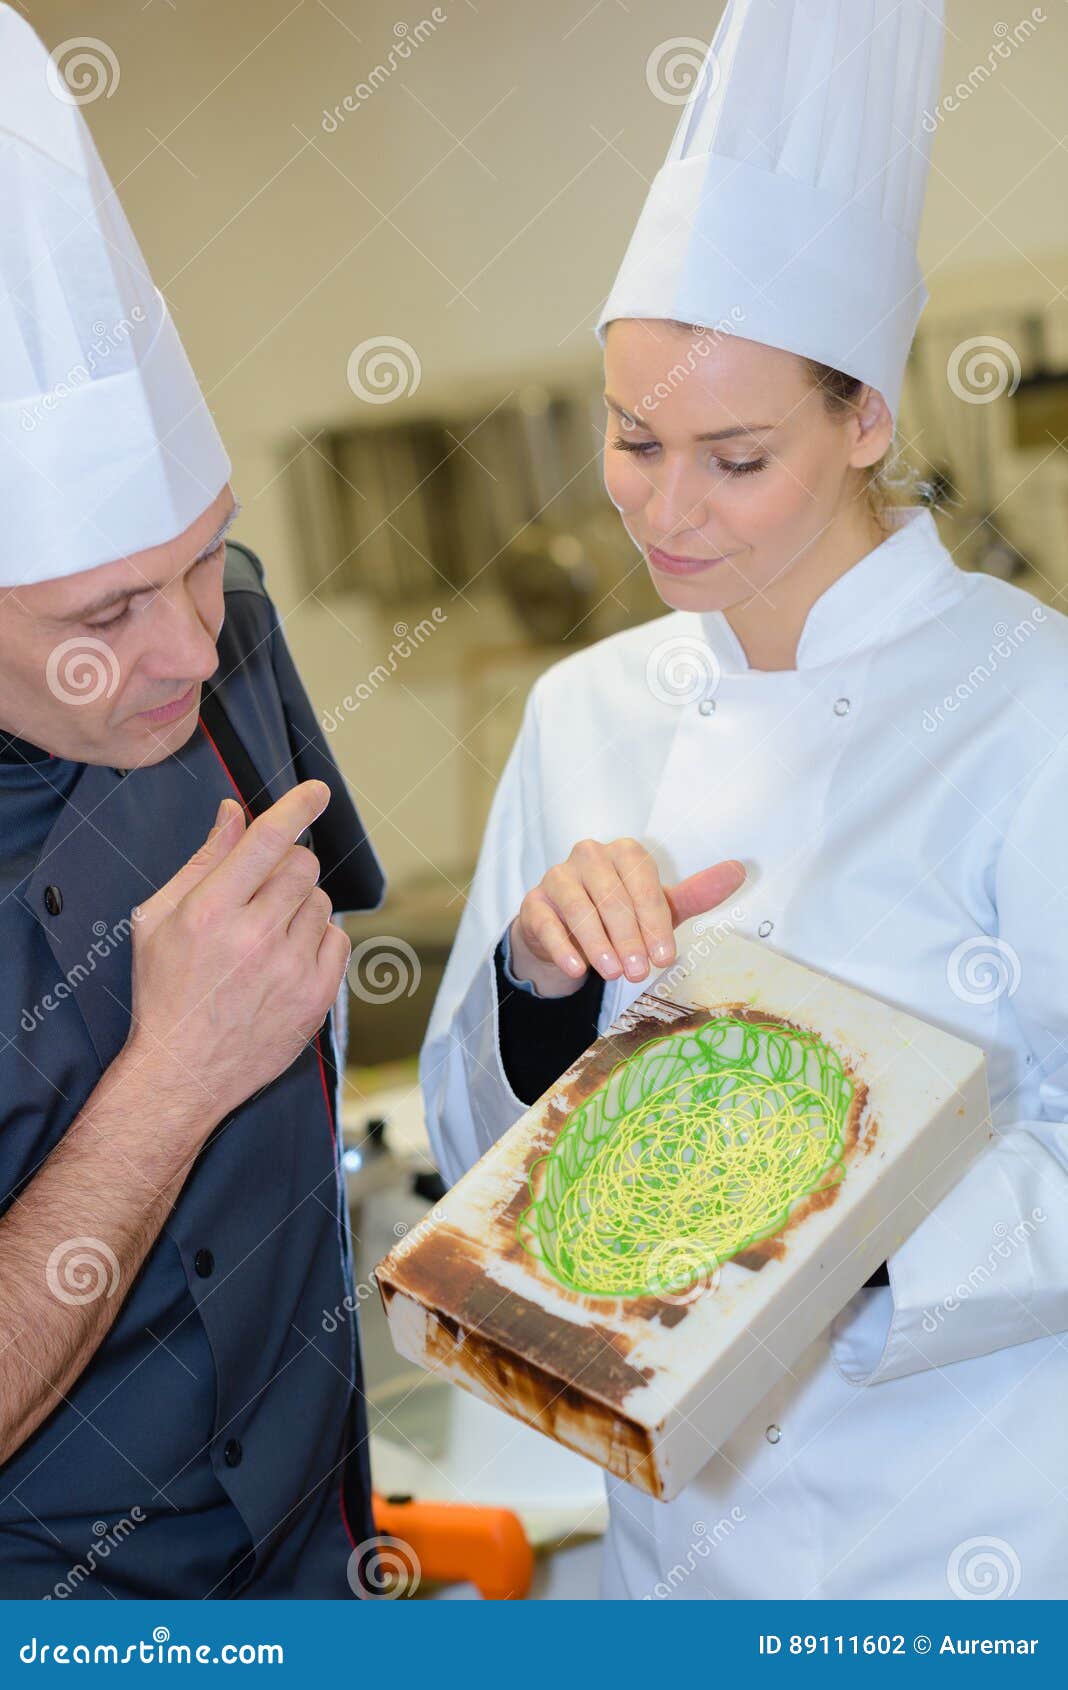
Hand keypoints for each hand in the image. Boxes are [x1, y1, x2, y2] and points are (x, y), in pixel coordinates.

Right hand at [123, 781, 351, 1136]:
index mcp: (210, 912)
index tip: (316, 791)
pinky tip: (286, 960)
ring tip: (266, 937)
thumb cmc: (165, 991)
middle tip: (263, 893)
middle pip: (302, 866)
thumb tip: (234, 813)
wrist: (183, 1070)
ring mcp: (290, 969)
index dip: (296, 807)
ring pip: (321, 902)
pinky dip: (317, 941)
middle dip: (286, 867)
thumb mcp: (159, 919)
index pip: (267, 841)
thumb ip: (203, 861)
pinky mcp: (315, 996)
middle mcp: (254, 937)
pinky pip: (338, 939)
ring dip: (299, 907)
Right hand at [508, 837, 746, 998]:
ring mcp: (557, 878)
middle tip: (638, 971)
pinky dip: (562, 946)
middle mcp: (588, 856)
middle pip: (610, 895)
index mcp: (623, 852)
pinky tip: (577, 969)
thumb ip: (695, 894)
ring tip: (612, 973)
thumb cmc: (619, 914)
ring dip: (596, 942)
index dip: (654, 919)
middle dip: (628, 936)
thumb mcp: (657, 907)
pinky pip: (547, 922)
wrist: (565, 929)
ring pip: (577, 907)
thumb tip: (739, 870)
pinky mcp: (533, 903)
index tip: (665, 955)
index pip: (641, 880)